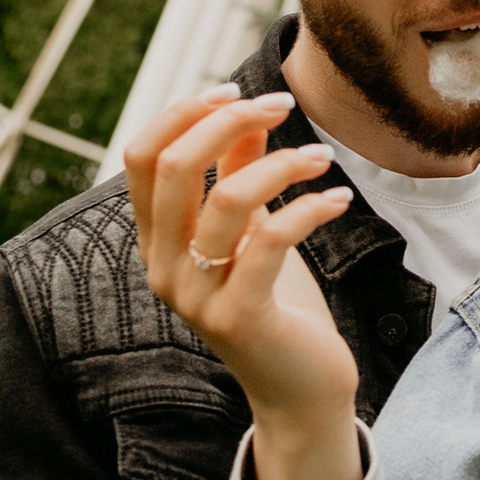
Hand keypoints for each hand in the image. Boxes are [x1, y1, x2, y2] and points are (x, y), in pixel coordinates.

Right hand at [124, 90, 360, 479]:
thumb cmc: (276, 303)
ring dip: (281, 164)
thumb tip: (247, 112)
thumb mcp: (251, 230)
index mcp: (156, 241)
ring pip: (224, 200)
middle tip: (284, 106)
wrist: (299, 388)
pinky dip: (309, 208)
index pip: (141, 156)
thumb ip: (238, 175)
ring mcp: (196, 297)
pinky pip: (270, 241)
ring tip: (321, 159)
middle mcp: (163, 268)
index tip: (237, 91)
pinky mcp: (240, 318)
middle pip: (172, 167)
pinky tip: (338, 200)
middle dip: (230, 121)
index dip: (184, 112)